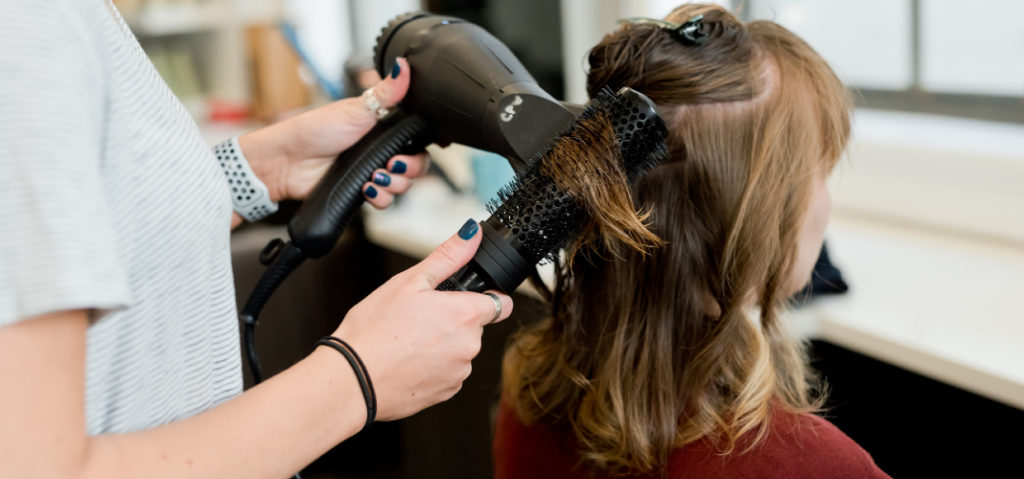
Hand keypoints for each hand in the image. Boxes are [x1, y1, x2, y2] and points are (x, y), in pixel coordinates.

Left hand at [237, 57, 428, 206]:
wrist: (288, 162)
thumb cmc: (316, 129)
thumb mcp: (356, 109)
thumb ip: (386, 92)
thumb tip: (404, 65)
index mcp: (383, 129)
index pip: (417, 141)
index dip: (420, 149)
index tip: (409, 149)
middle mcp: (381, 151)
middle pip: (415, 166)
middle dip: (409, 169)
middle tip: (391, 164)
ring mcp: (372, 172)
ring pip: (402, 185)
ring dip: (394, 185)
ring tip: (375, 178)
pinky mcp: (362, 191)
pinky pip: (385, 202)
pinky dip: (381, 199)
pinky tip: (366, 190)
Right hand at [332, 219, 513, 420]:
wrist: (352, 380)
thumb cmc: (374, 329)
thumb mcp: (409, 281)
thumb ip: (448, 256)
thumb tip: (471, 233)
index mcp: (465, 315)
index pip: (501, 303)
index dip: (485, 297)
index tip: (465, 298)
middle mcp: (470, 346)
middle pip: (475, 327)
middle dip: (454, 320)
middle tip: (418, 318)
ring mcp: (459, 373)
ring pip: (460, 351)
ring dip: (443, 345)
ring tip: (408, 341)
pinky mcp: (446, 393)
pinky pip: (448, 373)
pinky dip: (433, 367)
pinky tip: (407, 361)